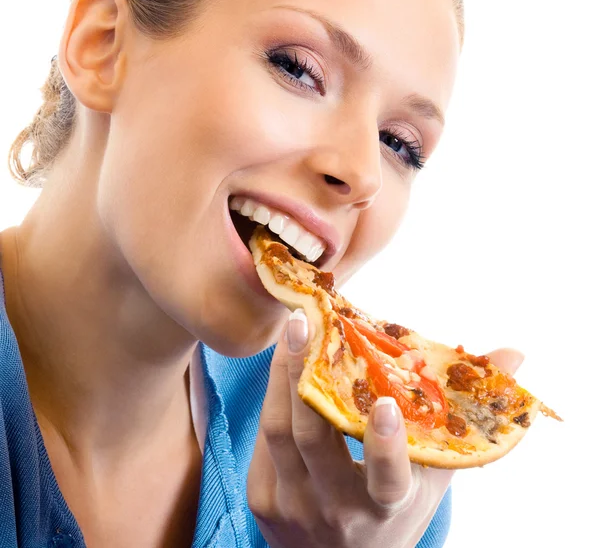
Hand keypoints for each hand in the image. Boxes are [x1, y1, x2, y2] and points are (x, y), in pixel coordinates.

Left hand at [247, 310, 523, 547]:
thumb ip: (461, 417)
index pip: (386, 480)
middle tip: (307, 322)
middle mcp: (335, 509)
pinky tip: (283, 366)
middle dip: (304, 376)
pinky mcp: (263, 500)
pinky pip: (264, 442)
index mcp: (385, 507)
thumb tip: (512, 354)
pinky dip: (274, 399)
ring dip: (281, 376)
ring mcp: (293, 506)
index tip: (387, 402)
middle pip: (311, 439)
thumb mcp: (433, 475)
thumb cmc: (395, 510)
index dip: (386, 445)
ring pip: (279, 432)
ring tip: (292, 330)